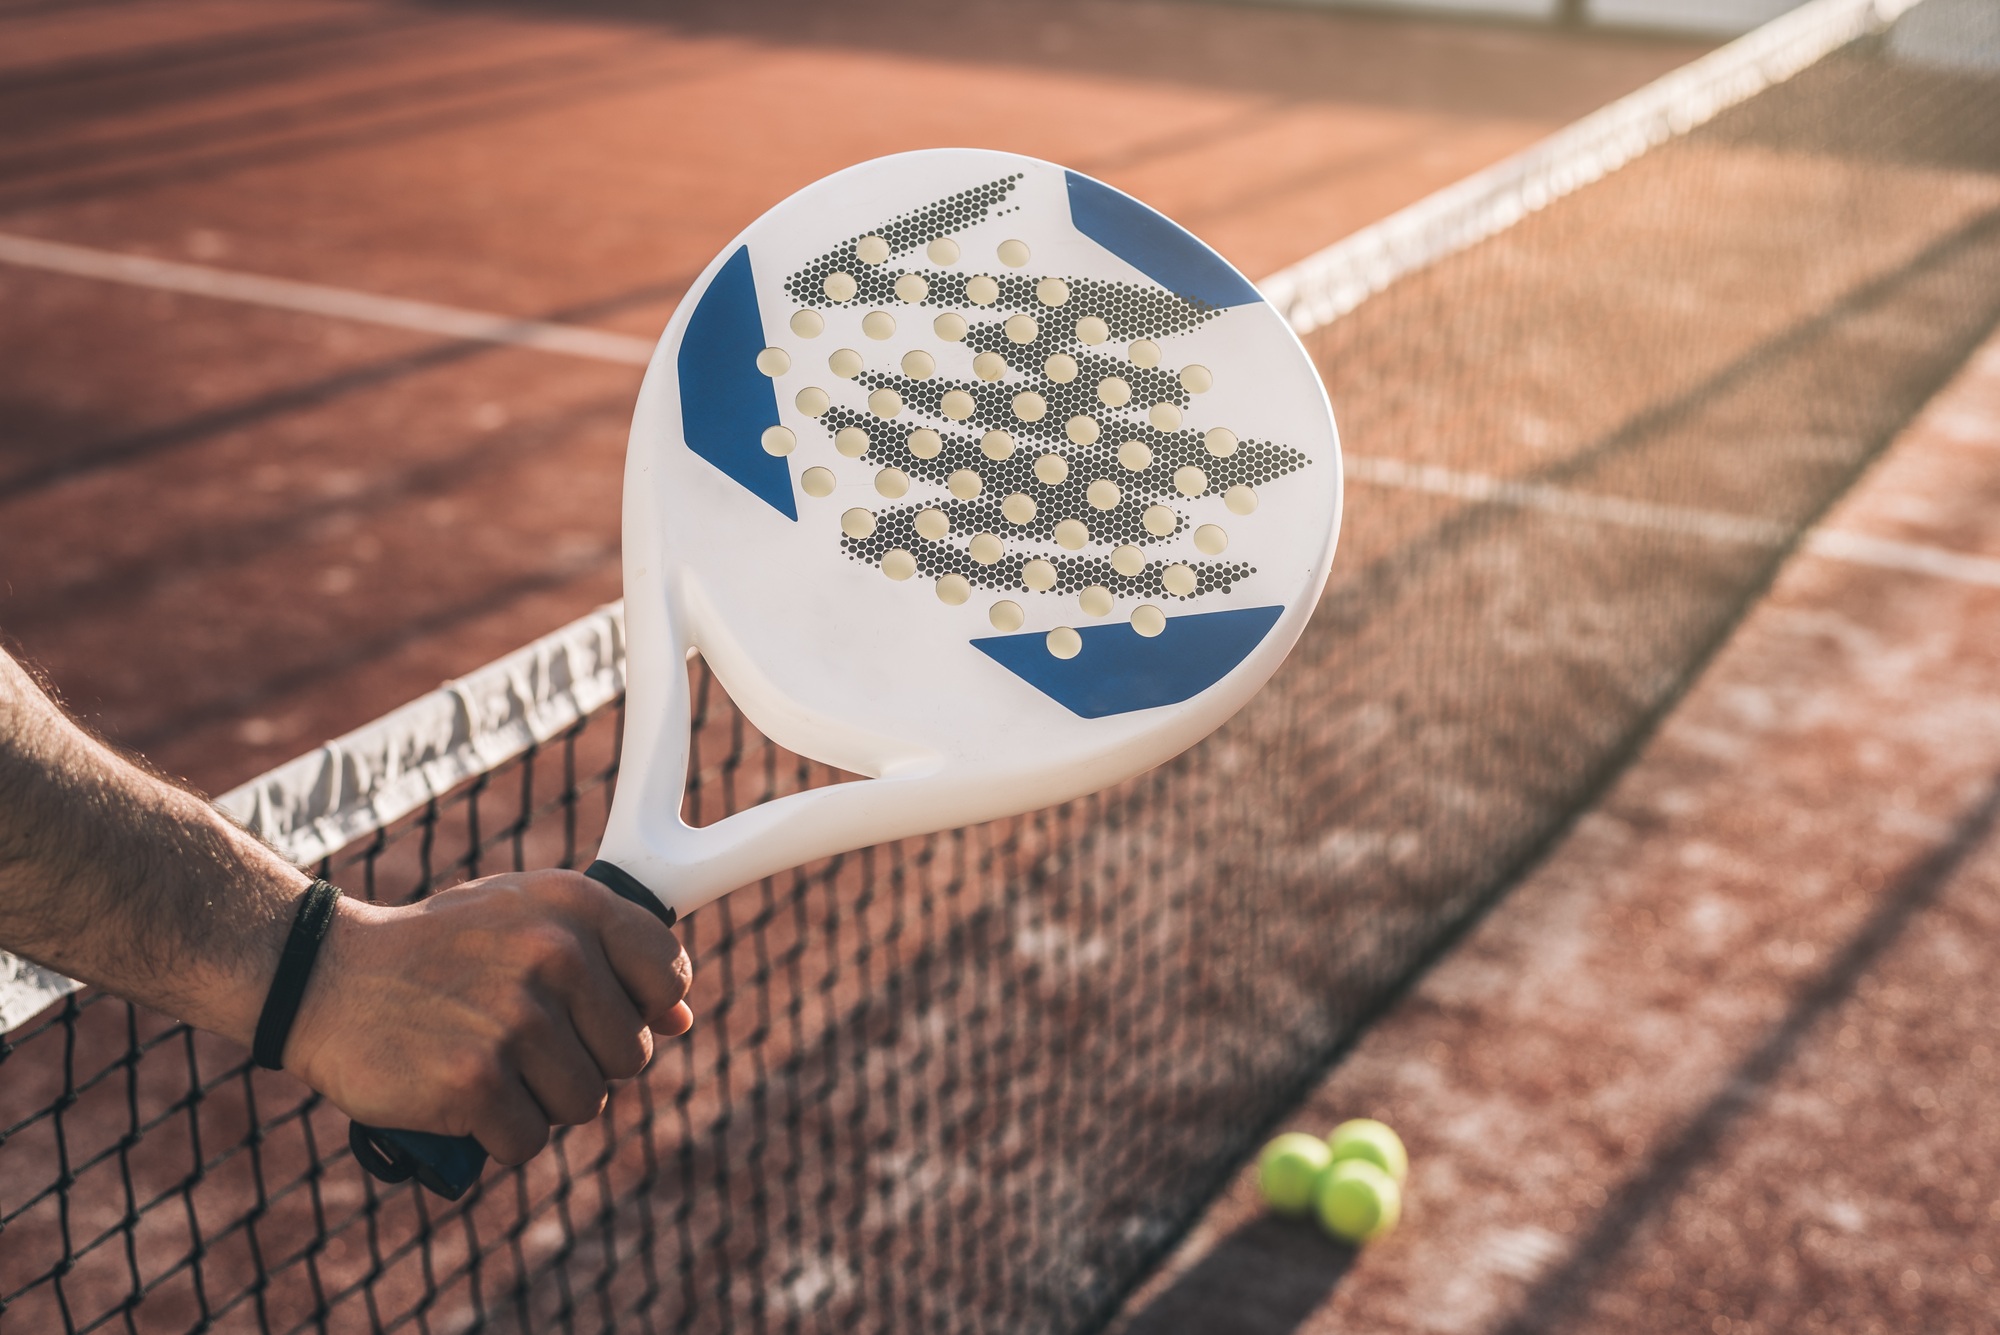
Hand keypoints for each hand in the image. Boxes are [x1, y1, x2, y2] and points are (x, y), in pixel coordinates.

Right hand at [284, 869, 692, 1164]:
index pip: (668, 975)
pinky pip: (530, 1142)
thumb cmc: (440, 949)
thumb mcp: (527, 919)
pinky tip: (463, 1099)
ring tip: (490, 1063)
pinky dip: (498, 1137)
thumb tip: (681, 1019)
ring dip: (541, 1103)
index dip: (643, 1007)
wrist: (326, 976)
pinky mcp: (477, 1083)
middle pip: (631, 1056)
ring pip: (585, 1105)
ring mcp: (518, 1020)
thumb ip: (609, 957)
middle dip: (583, 1062)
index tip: (598, 1012)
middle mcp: (556, 955)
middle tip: (520, 1039)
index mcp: (578, 904)